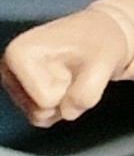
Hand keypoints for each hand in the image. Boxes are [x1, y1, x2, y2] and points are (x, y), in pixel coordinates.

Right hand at [0, 7, 131, 125]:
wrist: (101, 37)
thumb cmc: (100, 44)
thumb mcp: (103, 64)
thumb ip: (86, 93)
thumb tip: (67, 112)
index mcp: (18, 54)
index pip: (46, 100)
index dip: (68, 87)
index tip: (73, 63)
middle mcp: (8, 68)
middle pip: (41, 111)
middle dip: (65, 97)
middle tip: (74, 71)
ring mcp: (14, 82)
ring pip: (42, 116)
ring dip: (64, 102)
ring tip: (71, 75)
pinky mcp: (21, 93)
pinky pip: (43, 118)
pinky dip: (60, 106)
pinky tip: (65, 83)